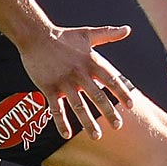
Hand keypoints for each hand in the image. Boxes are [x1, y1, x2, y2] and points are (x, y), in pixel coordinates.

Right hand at [18, 25, 136, 139]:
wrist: (35, 36)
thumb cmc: (63, 36)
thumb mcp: (87, 33)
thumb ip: (108, 34)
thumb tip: (127, 29)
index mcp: (91, 61)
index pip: (111, 80)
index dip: (121, 93)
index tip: (130, 106)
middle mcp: (80, 73)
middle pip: (97, 97)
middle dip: (109, 113)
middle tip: (118, 126)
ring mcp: (64, 82)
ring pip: (78, 106)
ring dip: (87, 122)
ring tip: (96, 136)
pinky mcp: (48, 87)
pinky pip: (55, 108)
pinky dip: (61, 122)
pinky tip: (66, 135)